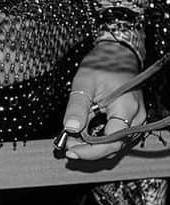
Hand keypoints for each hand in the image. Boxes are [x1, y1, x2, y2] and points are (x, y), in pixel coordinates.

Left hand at [59, 39, 143, 162]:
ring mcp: (136, 120)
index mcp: (127, 107)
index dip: (91, 150)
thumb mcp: (84, 82)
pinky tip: (84, 136)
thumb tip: (69, 129)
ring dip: (94, 147)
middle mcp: (136, 118)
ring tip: (72, 142)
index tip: (70, 150)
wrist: (117, 54)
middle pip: (115, 146)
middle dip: (90, 151)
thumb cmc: (102, 64)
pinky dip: (100, 140)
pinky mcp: (131, 120)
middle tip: (68, 148)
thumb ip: (77, 107)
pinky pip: (116, 136)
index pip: (112, 140)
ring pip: (116, 144)